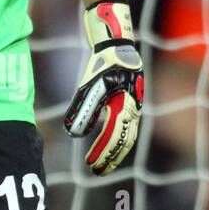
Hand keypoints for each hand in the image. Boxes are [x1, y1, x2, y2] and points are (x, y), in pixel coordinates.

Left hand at [64, 0, 143, 173]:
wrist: (115, 38)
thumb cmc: (103, 61)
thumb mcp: (90, 86)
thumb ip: (84, 110)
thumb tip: (75, 134)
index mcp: (127, 107)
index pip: (115, 138)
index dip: (104, 154)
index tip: (92, 167)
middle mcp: (133, 107)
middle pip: (125, 140)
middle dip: (111, 157)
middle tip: (98, 172)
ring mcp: (131, 101)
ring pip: (125, 133)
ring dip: (113, 148)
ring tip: (100, 159)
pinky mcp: (125, 96)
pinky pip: (122, 122)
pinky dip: (113, 134)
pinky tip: (101, 137)